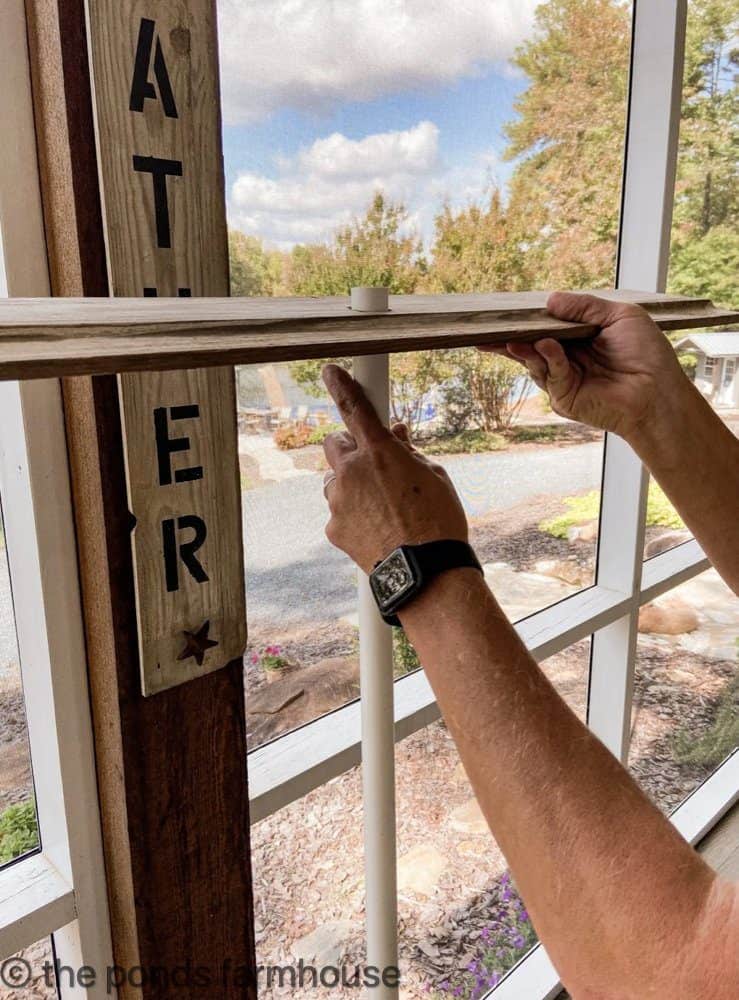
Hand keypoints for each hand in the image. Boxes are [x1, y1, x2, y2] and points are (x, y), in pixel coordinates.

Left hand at [320, 364, 467, 573]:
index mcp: (380, 452)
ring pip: (335, 481)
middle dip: (350, 450)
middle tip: (372, 465)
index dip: (341, 386)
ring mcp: (338, 500)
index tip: (330, 372)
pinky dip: (351, 515)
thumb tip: (395, 435)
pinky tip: (376, 529)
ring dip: (351, 485)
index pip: (355, 409)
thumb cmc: (437, 521)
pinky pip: (338, 511)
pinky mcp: (333, 527)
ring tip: (382, 507)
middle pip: (335, 445)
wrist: (426, 572)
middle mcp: (351, 471)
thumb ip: (408, 451)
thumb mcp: (434, 476)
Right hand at [487, 291, 686, 440]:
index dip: (528, 320)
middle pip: (531, 346)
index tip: (506, 313)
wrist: (658, 392)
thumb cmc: (647, 354)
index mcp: (581, 338)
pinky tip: (545, 346)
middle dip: (508, 339)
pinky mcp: (565, 398)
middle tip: (485, 331)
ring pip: (534, 361)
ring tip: (512, 339)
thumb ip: (585, 307)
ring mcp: (564, 380)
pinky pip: (549, 374)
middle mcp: (569, 359)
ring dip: (524, 349)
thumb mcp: (619, 316)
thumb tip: (550, 301)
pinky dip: (546, 358)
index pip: (547, 326)